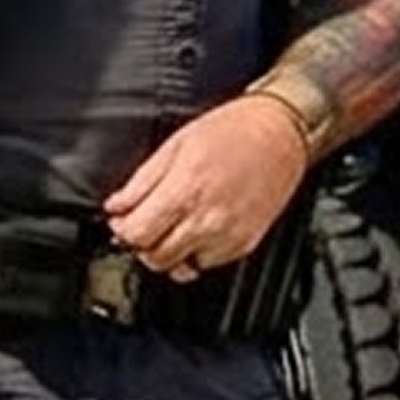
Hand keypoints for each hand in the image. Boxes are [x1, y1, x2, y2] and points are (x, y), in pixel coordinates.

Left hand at [103, 95, 310, 280]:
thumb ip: (141, 181)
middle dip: (143, 243)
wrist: (281, 133)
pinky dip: (196, 253)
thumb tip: (118, 205)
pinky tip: (198, 229)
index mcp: (184, 190)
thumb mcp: (176, 144)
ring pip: (180, 268)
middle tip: (146, 223)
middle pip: (154, 257)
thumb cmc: (234, 130)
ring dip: (169, 252)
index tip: (123, 220)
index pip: (136, 235)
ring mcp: (227, 236)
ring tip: (173, 227)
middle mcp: (207, 219)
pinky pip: (207, 264)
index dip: (123, 230)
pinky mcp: (244, 244)